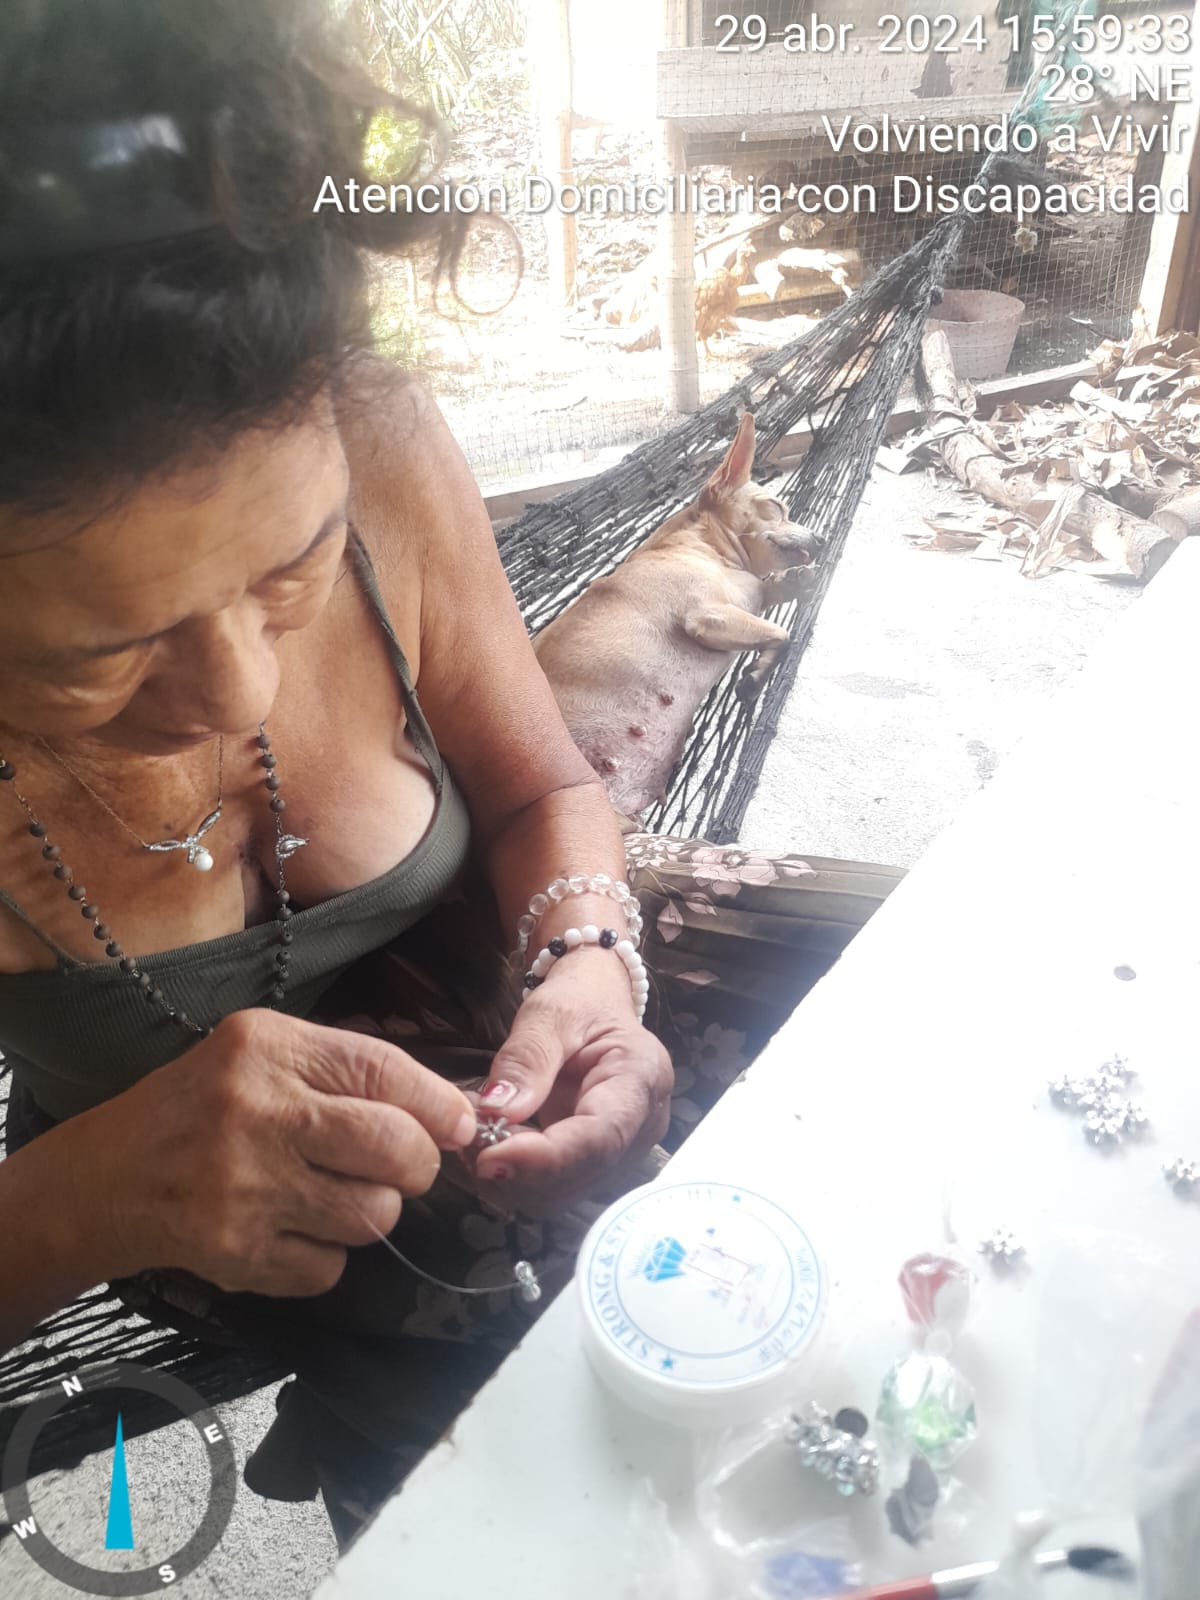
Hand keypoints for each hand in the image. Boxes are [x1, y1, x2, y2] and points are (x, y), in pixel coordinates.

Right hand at [79, 1009, 476, 1296]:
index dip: (438, 1104)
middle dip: (419, 1164)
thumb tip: (444, 1109)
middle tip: (406, 1167)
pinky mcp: (237, 1254)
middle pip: (393, 1147)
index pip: (385, 1071)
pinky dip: (328, 1254)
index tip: (458, 1124)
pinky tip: (294, 1228)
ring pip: (373, 1215)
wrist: (107, 1178)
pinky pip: (331, 1267)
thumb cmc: (199, 1107)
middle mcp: (258, 1114)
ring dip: (372, 1211)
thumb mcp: (261, 1054)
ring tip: (335, 1194)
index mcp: (267, 1049)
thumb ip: (344, 1070)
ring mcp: (246, 1189)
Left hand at [471, 948, 672, 1216]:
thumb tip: (498, 1110)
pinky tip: (493, 1144)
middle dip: (517, 1170)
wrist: (596, 1008)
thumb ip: (527, 1060)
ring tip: (477, 1135)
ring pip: (563, 1193)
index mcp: (641, 1080)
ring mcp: (622, 1152)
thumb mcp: (550, 1014)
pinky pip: (554, 1188)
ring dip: (511, 1178)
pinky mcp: (595, 1165)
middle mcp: (642, 1127)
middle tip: (467, 1138)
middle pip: (580, 1175)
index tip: (490, 1158)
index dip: (545, 1159)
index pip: (600, 1138)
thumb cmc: (580, 1002)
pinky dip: (516, 1177)